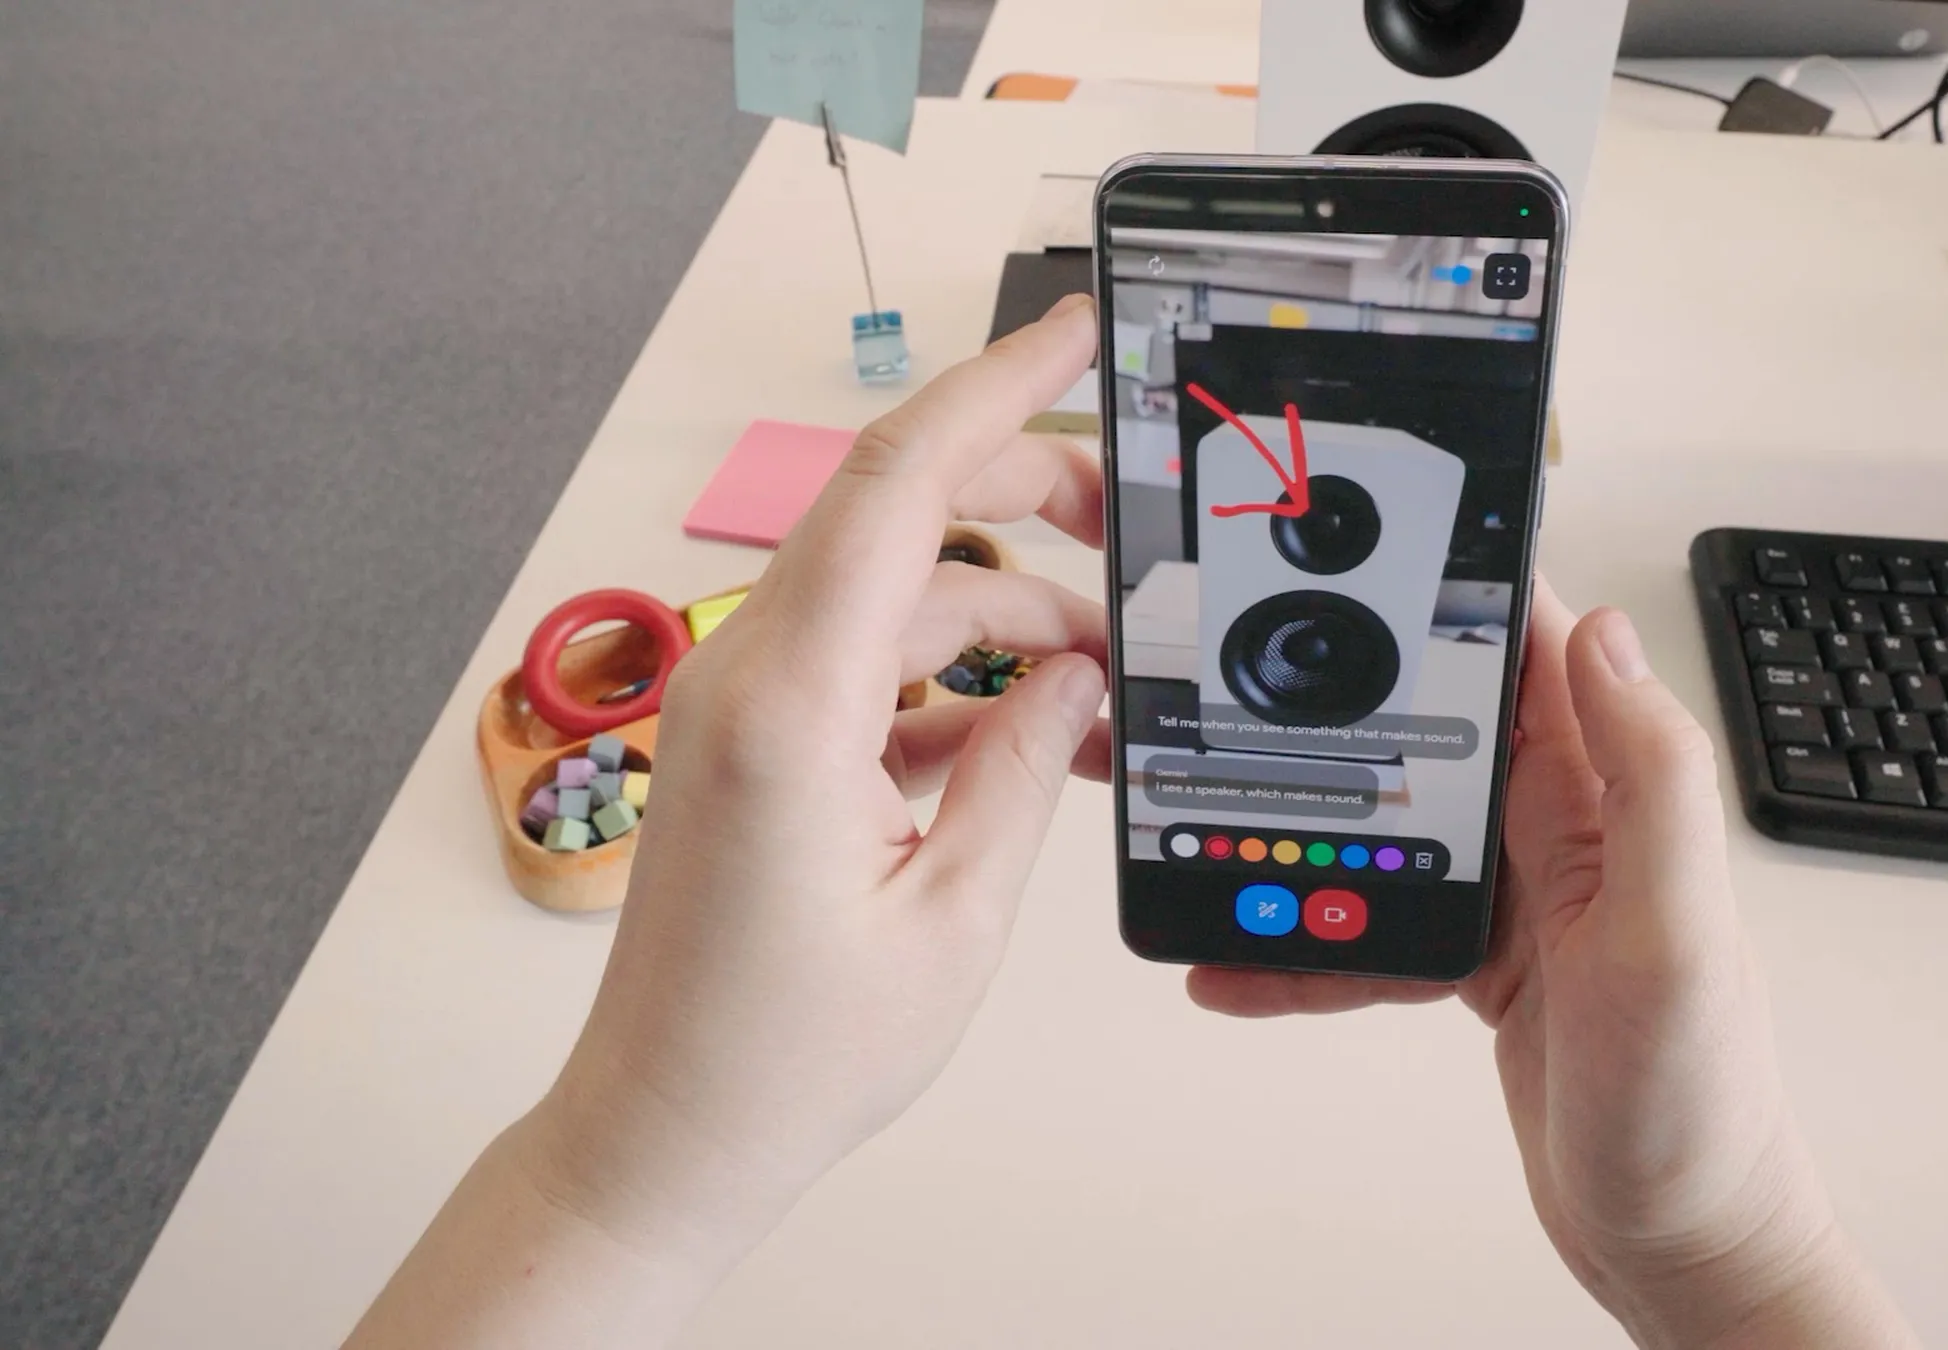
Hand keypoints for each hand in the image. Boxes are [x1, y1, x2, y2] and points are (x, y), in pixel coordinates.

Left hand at [349, 297, 1110, 1348]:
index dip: (995, 388)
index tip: (1075, 330)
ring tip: (1104, 685)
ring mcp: (744, 705)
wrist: (664, 1135)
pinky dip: (956, 678)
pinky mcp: (753, 741)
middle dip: (1026, 494)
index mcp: (793, 706)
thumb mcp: (955, 917)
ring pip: (896, 594)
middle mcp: (751, 678)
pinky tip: (1033, 734)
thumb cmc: (781, 1057)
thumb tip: (1075, 671)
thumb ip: (1026, 767)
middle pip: (900, 514)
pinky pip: (871, 663)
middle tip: (1130, 519)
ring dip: (1006, 615)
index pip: (899, 486)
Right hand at [1191, 583, 1913, 1348]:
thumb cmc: (1700, 1106)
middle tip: (1235, 680)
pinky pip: (1374, 928)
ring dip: (1306, 828)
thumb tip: (1601, 631)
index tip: (1364, 540)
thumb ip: (1649, 779)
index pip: (1534, 647)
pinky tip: (1241, 965)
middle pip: (1435, 722)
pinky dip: (1308, 946)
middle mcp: (1565, 829)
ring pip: (1387, 821)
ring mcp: (1519, 896)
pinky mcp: (1482, 964)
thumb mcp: (1675, 932)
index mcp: (1612, 797)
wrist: (1685, 1241)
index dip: (1458, 583)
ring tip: (1217, 831)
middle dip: (1344, 697)